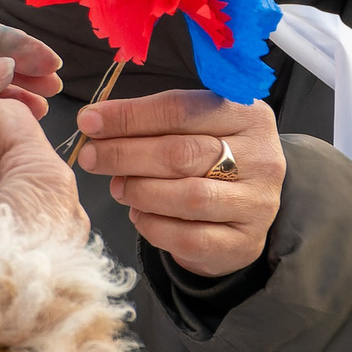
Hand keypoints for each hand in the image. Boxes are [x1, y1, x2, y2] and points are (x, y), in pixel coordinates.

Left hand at [75, 90, 282, 277]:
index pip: (182, 109)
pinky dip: (154, 225)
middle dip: (125, 154)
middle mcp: (262, 157)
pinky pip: (190, 237)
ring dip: (140, 191)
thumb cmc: (211, 160)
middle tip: (90, 156)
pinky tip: (139, 214)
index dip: (130, 116)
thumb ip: (154, 122)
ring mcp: (257, 203)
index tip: (90, 121)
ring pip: (188, 196)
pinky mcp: (245, 241)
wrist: (246, 211)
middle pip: (182, 153)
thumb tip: (95, 123)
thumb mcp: (195, 128)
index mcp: (248, 114)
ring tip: (118, 187)